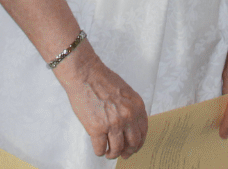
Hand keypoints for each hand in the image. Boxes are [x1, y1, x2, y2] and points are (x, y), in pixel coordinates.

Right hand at [53, 45, 146, 159]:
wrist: (84, 73)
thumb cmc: (101, 79)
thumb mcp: (125, 92)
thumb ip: (130, 108)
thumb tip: (129, 127)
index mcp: (137, 106)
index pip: (143, 132)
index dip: (138, 143)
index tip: (133, 147)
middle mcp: (128, 116)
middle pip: (133, 143)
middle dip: (128, 151)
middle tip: (123, 153)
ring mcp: (113, 123)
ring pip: (117, 149)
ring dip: (113, 154)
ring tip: (108, 152)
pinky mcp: (96, 128)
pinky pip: (100, 148)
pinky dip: (100, 151)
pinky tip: (98, 148)